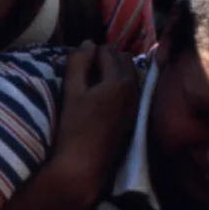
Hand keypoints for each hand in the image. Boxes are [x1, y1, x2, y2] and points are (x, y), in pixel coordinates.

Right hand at [51, 41, 140, 206]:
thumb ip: (79, 63)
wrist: (84, 167)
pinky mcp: (134, 117)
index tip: (78, 61)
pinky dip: (121, 85)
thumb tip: (88, 42)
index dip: (90, 52)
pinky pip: (132, 90)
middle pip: (123, 59)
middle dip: (107, 58)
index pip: (106, 51)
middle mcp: (134, 90)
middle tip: (87, 67)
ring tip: (95, 80)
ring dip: (115, 70)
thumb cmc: (74, 128)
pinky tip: (104, 96)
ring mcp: (136, 104)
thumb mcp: (72, 91)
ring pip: (130, 74)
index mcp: (119, 80)